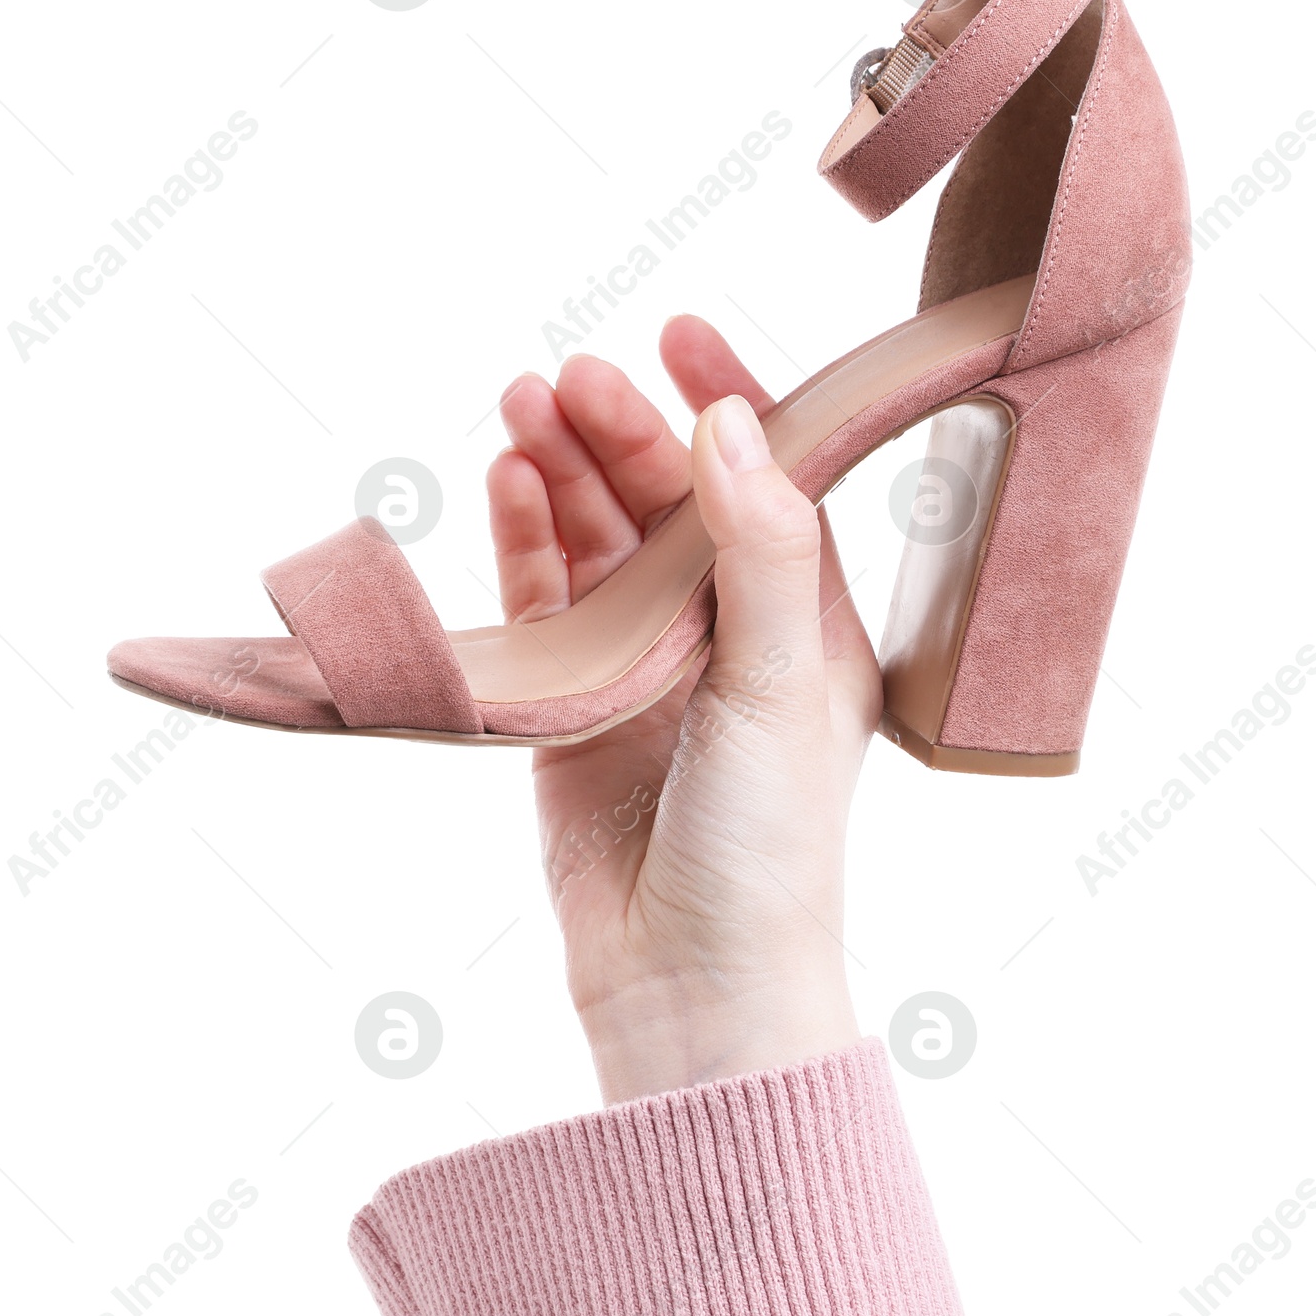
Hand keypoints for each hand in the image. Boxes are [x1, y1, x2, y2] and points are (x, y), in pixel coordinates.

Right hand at [490, 319, 881, 1101]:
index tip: (676, 331)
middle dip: (621, 431)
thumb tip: (730, 422)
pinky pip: (546, 604)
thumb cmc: (768, 847)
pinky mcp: (576, 709)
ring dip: (563, 475)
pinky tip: (507, 490)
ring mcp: (647, 670)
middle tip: (567, 377)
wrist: (691, 984)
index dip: (727, 401)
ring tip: (519, 410)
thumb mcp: (782, 685)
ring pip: (598, 543)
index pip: (769, 483)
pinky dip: (525, 545)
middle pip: (669, 501)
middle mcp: (728, 636)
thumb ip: (758, 551)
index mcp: (808, 624)